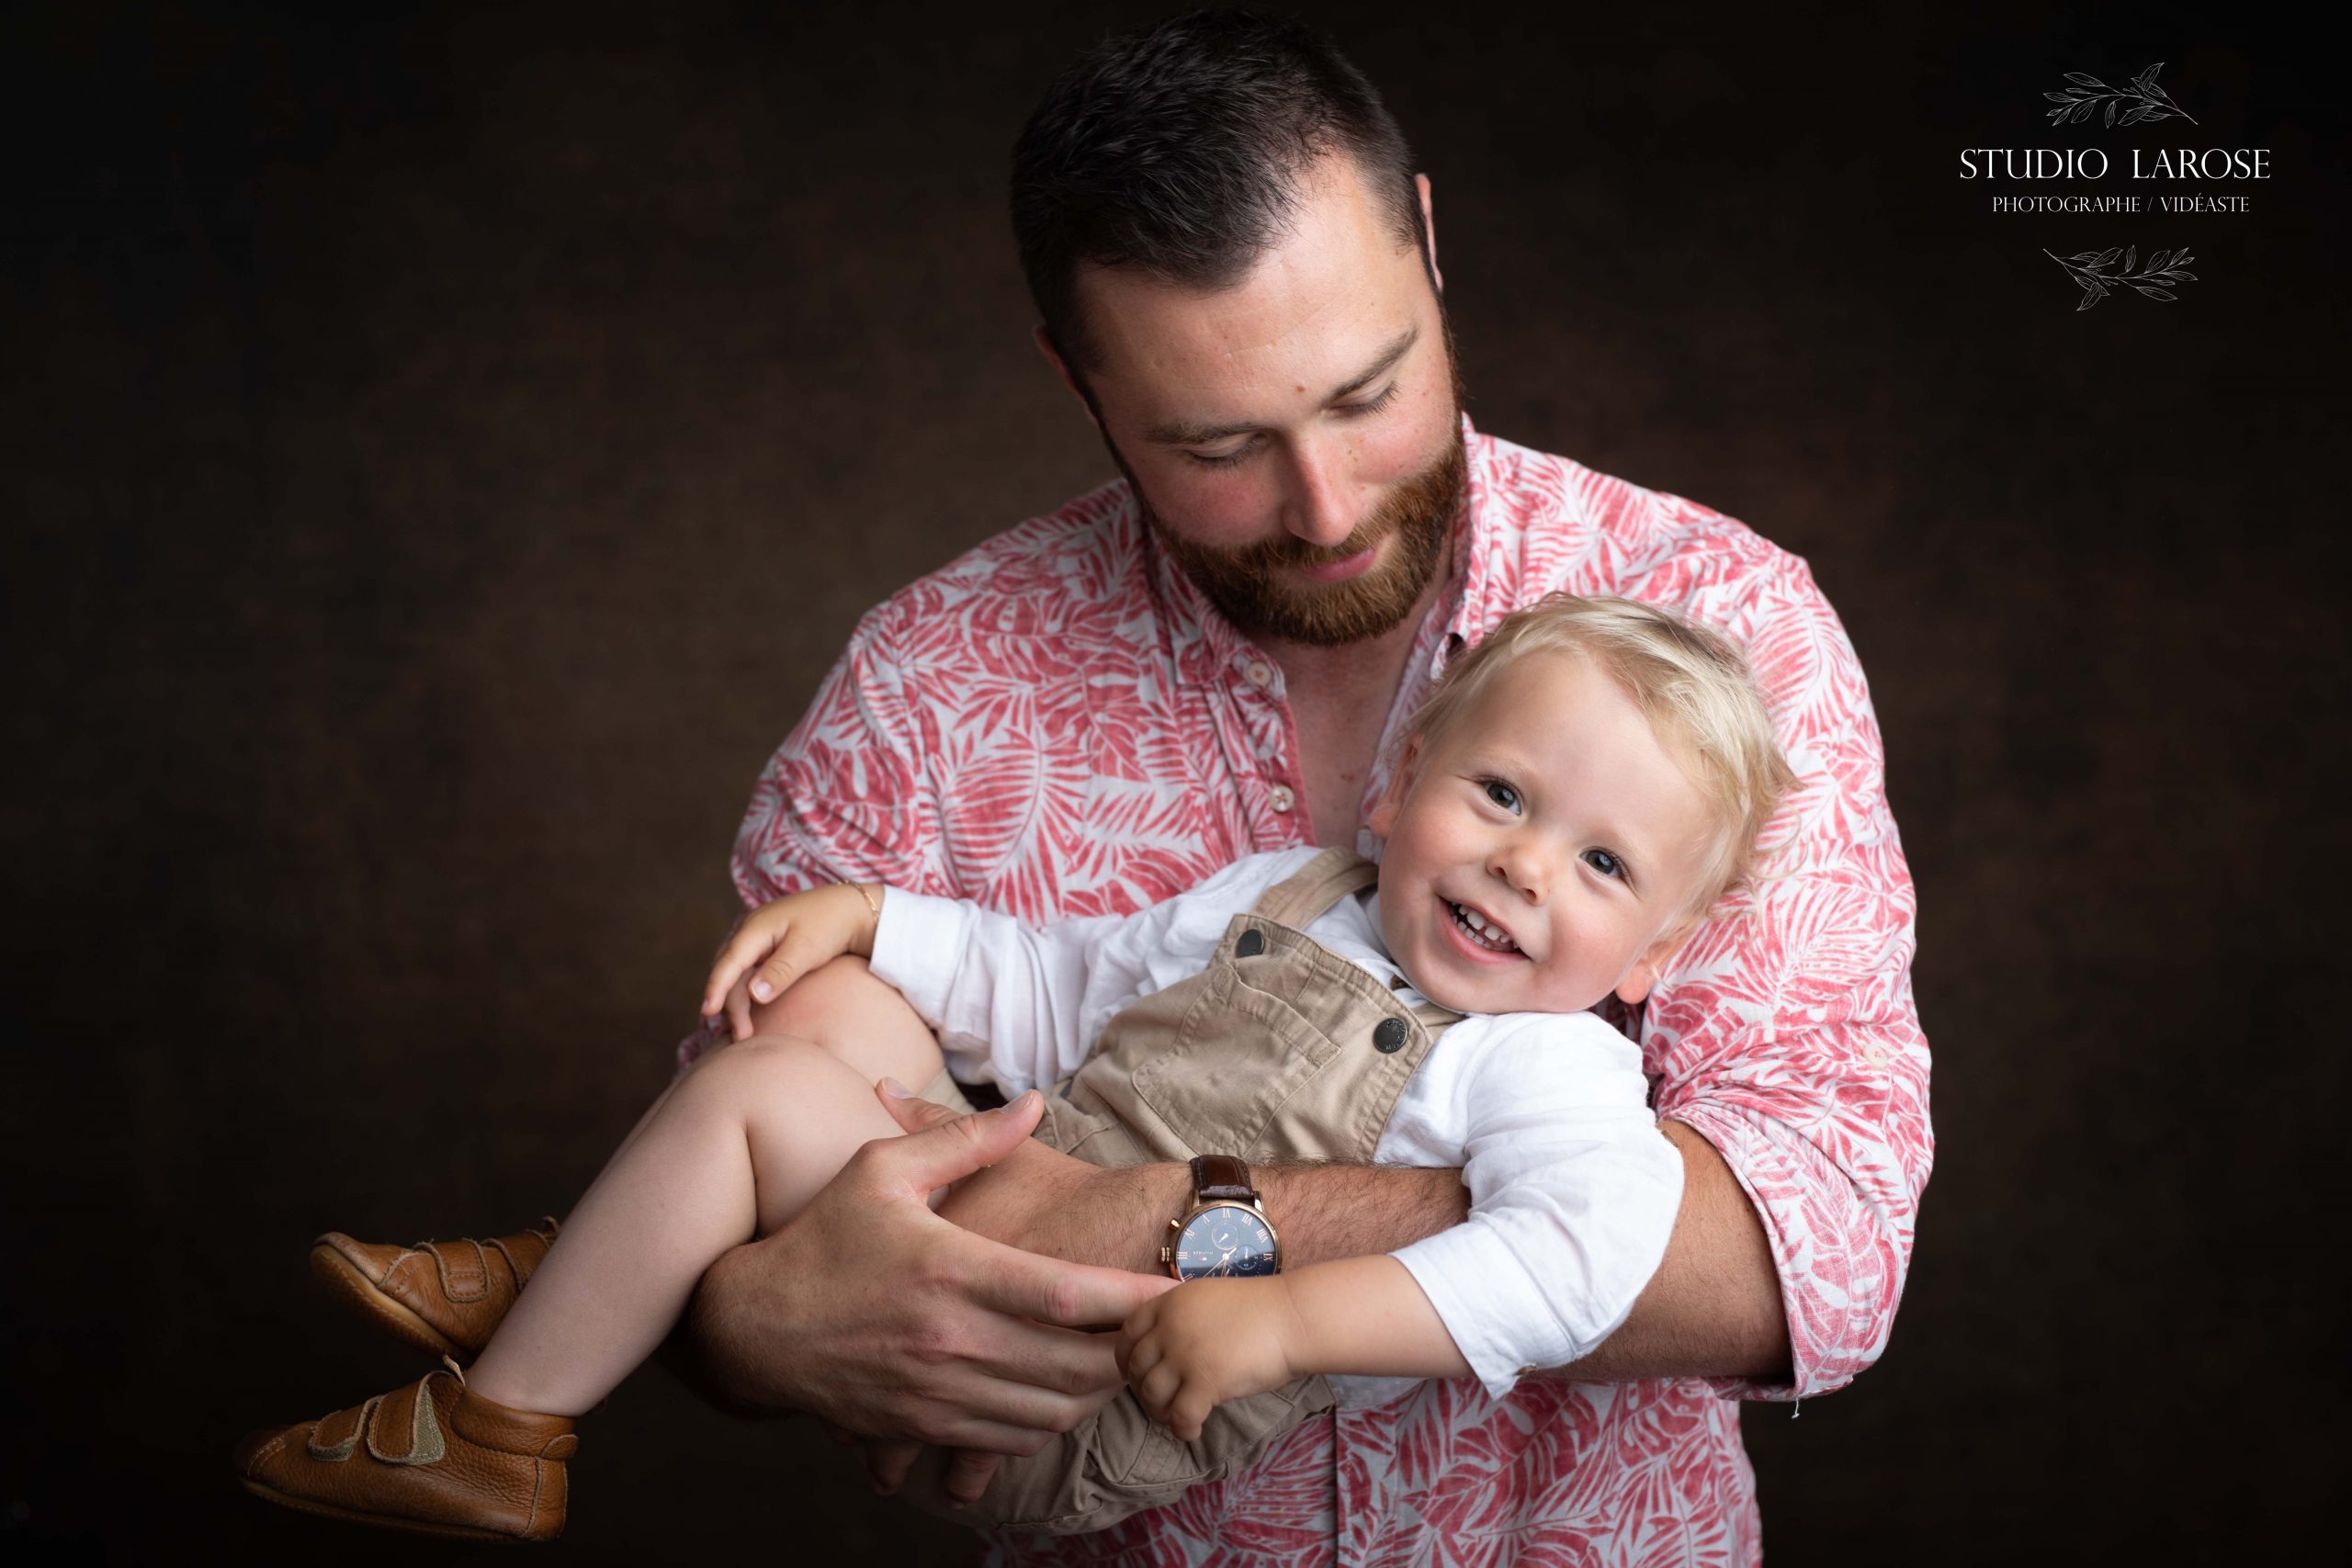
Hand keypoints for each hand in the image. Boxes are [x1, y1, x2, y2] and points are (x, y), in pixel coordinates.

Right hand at [684, 1085, 1174, 1498]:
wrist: (753, 1328)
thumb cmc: (823, 1238)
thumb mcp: (882, 1169)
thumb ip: (963, 1138)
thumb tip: (1032, 1103)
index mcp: (948, 1269)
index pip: (1062, 1293)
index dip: (1129, 1298)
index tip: (1175, 1287)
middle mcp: (948, 1340)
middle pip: (1072, 1365)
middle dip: (1129, 1352)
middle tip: (1159, 1328)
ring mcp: (935, 1392)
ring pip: (1050, 1412)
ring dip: (1096, 1391)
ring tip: (1120, 1357)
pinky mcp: (922, 1426)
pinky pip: (1010, 1438)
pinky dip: (1050, 1420)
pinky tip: (1060, 1389)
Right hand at [700, 883, 881, 1039]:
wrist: (852, 910)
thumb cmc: (830, 925)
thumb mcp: (807, 949)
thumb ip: (780, 972)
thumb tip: (753, 996)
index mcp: (756, 927)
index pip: (729, 961)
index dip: (716, 987)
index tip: (708, 1012)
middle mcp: (750, 932)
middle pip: (729, 971)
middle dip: (730, 1004)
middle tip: (741, 1036)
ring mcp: (757, 940)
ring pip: (736, 974)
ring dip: (737, 1002)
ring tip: (742, 1032)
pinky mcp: (766, 949)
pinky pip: (747, 973)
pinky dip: (746, 994)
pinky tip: (749, 1013)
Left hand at [1117, 1277, 1302, 1441]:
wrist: (1292, 1319)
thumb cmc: (1261, 1309)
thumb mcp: (1208, 1298)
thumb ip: (1182, 1318)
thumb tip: (1166, 1348)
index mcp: (1170, 1303)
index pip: (1128, 1333)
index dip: (1126, 1358)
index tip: (1134, 1373)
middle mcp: (1170, 1327)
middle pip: (1137, 1368)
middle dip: (1143, 1390)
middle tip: (1159, 1402)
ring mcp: (1185, 1355)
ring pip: (1152, 1395)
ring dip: (1160, 1413)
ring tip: (1176, 1418)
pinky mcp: (1205, 1383)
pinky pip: (1180, 1417)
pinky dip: (1183, 1429)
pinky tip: (1194, 1431)